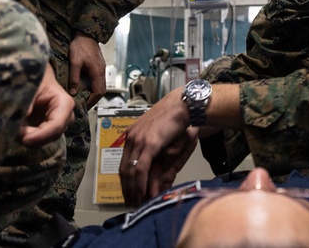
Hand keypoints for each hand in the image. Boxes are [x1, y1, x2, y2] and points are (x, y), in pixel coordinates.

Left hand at [18, 65, 74, 146]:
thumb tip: (22, 119)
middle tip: (12, 132)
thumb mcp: (32, 85)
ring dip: (27, 137)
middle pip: (50, 136)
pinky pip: (37, 138)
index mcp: (64, 103)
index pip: (56, 126)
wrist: (37, 76)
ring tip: (12, 128)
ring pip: (43, 140)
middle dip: (31, 137)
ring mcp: (57, 124)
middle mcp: (65, 117)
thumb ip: (27, 102)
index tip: (23, 139)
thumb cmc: (36, 77)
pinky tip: (15, 129)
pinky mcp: (47, 128)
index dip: (40, 136)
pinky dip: (25, 136)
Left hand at [68, 32, 106, 108]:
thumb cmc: (80, 46)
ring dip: (93, 94)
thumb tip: (73, 92)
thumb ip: (74, 78)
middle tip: (84, 105)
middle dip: (93, 100)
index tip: (83, 106)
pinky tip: (85, 88)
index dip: (91, 101)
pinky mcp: (98, 66)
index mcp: (97, 72)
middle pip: (102, 91)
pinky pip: (98, 81)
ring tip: (84, 99)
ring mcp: (101, 69)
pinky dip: (93, 88)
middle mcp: (102, 72)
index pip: (98, 92)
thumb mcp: (75, 62)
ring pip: (100, 86)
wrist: (86, 34)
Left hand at [118, 89, 196, 205]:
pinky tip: (142, 193)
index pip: (124, 163)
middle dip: (127, 189)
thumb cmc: (177, 119)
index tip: (129, 194)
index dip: (126, 181)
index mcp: (132, 135)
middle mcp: (131, 138)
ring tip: (137, 202)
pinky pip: (140, 168)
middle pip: (124, 169)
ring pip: (130, 171)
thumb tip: (155, 171)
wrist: (184, 105)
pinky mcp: (149, 143)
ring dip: (133, 189)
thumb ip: (156, 154)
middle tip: (132, 203)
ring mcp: (138, 140)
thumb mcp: (163, 138)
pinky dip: (139, 183)